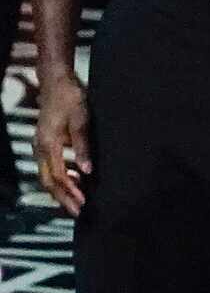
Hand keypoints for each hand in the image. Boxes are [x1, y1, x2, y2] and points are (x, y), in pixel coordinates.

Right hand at [35, 73, 91, 215]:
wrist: (56, 81)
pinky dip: (60, 177)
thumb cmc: (70, 97)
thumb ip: (82, 146)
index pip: (59, 177)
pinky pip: (49, 166)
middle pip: (49, 181)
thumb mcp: (80, 120)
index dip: (70, 192)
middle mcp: (40, 148)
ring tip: (76, 201)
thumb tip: (87, 170)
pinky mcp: (44, 142)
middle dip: (63, 198)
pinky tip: (74, 180)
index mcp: (49, 144)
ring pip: (47, 175)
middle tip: (78, 212)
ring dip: (61, 190)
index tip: (83, 204)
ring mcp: (40, 145)